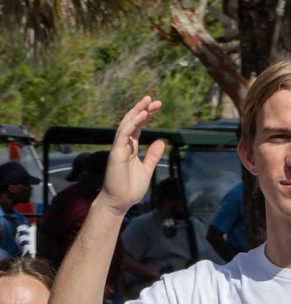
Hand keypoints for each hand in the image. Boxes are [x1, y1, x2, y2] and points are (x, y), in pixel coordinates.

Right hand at [96, 97, 166, 214]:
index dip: (146, 116)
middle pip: (132, 122)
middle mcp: (123, 145)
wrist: (119, 202)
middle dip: (143, 110)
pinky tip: (142, 115)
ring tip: (148, 102)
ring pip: (127, 124)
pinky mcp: (116, 153)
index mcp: (130, 148)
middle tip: (155, 100)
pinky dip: (133, 123)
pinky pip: (124, 134)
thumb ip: (153, 155)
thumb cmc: (130, 188)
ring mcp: (119, 148)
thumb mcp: (147, 169)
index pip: (138, 127)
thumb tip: (161, 141)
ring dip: (137, 112)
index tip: (157, 107)